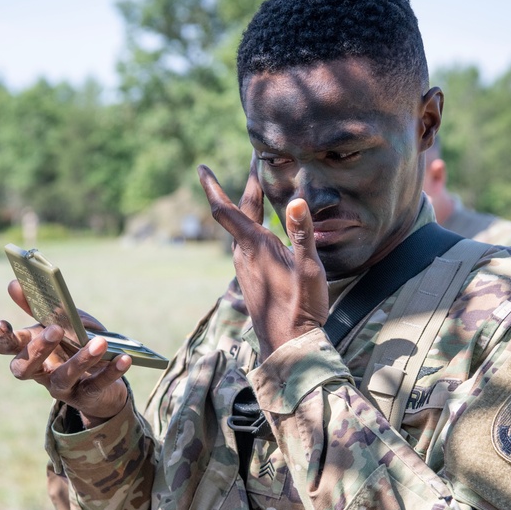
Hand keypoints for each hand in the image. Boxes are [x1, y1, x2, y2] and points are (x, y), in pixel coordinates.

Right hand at [0, 280, 130, 426]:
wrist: (105, 376)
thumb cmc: (79, 341)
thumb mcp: (65, 320)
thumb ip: (44, 305)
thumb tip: (16, 283)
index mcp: (30, 348)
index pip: (7, 347)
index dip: (2, 338)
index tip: (3, 323)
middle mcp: (40, 371)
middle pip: (25, 368)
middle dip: (37, 349)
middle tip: (55, 329)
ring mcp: (61, 387)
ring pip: (62, 378)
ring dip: (80, 360)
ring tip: (100, 343)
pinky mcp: (85, 396)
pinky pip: (97, 385)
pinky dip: (111, 371)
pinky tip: (124, 358)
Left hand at [198, 160, 328, 359]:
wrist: (287, 345)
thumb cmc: (301, 308)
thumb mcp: (309, 269)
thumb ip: (303, 234)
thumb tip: (296, 200)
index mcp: (254, 246)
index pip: (226, 210)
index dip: (212, 186)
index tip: (201, 167)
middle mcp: (244, 254)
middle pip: (236, 213)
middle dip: (238, 187)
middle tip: (240, 164)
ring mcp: (245, 267)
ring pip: (242, 229)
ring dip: (246, 206)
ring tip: (258, 187)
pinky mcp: (251, 277)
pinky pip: (248, 243)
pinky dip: (252, 225)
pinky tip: (264, 228)